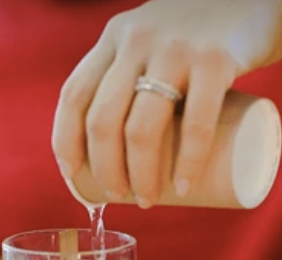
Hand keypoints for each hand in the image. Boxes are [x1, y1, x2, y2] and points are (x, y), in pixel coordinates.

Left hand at [53, 0, 281, 207]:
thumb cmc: (194, 37)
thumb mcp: (149, 40)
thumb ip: (129, 72)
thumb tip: (110, 141)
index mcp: (113, 40)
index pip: (73, 96)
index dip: (65, 142)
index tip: (73, 175)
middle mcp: (137, 41)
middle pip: (102, 120)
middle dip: (104, 169)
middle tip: (119, 194)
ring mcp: (175, 49)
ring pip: (141, 128)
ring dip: (140, 176)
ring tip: (147, 199)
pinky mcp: (216, 59)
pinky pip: (195, 123)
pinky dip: (187, 163)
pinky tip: (183, 187)